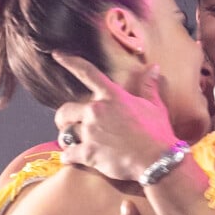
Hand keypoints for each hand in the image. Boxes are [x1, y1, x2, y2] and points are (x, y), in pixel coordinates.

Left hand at [53, 52, 176, 179]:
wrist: (157, 160)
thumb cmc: (157, 132)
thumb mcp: (155, 106)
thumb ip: (149, 86)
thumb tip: (153, 67)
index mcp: (112, 96)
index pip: (87, 73)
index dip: (70, 62)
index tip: (57, 55)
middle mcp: (97, 110)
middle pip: (66, 110)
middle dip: (64, 118)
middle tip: (69, 125)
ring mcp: (91, 132)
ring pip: (65, 133)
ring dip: (67, 139)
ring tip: (72, 144)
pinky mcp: (88, 153)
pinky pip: (67, 154)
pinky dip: (68, 157)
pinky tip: (72, 159)